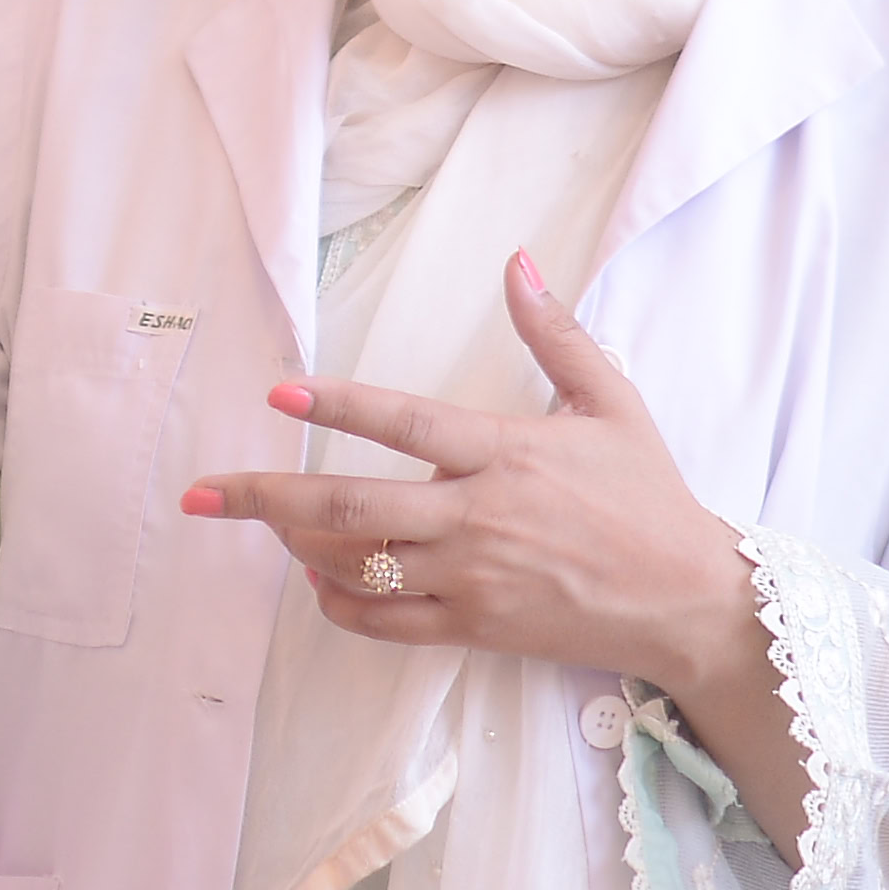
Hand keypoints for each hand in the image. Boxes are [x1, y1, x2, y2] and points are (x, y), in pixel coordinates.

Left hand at [182, 251, 803, 848]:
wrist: (686, 599)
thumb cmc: (647, 496)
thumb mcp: (610, 402)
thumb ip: (555, 332)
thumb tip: (518, 261)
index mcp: (504, 452)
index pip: (404, 422)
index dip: (337, 406)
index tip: (277, 395)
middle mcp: (477, 516)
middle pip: (349, 506)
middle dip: (264, 498)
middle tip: (202, 491)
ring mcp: (471, 578)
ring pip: (357, 564)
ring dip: (296, 545)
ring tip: (259, 522)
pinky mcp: (477, 628)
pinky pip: (386, 622)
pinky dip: (341, 604)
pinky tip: (319, 583)